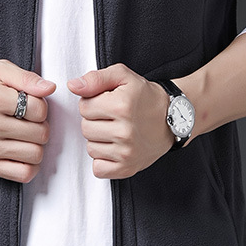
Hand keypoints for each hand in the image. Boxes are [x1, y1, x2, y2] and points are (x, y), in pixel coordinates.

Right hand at [0, 59, 55, 183]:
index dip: (41, 105)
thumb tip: (50, 88)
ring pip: (35, 154)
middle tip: (29, 119)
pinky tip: (22, 150)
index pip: (38, 109)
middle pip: (40, 133)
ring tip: (25, 134)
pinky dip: (30, 165)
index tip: (31, 103)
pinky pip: (22, 174)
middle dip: (41, 124)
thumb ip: (26, 77)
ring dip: (36, 144)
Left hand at [67, 63, 172, 178]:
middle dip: (95, 120)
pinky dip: (102, 159)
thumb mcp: (123, 76)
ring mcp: (126, 152)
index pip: (83, 106)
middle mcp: (124, 131)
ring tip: (115, 131)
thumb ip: (96, 78)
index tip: (107, 102)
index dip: (93, 102)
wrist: (173, 117)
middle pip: (85, 128)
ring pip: (90, 148)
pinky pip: (98, 168)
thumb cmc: (145, 95)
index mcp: (121, 106)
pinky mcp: (128, 168)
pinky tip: (114, 148)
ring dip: (99, 139)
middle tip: (112, 117)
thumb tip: (72, 86)